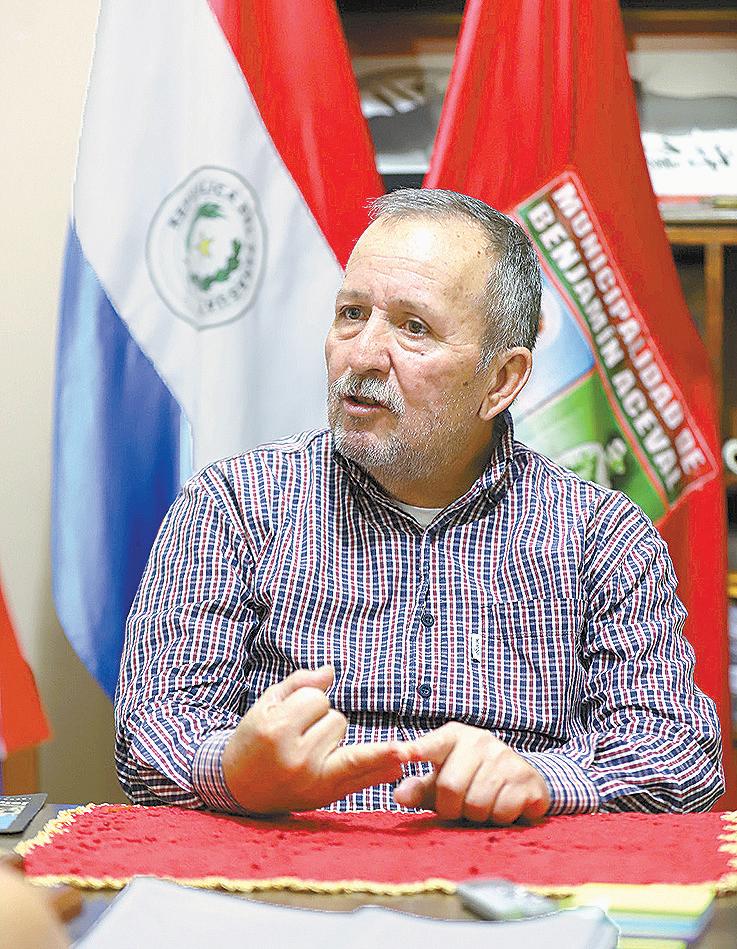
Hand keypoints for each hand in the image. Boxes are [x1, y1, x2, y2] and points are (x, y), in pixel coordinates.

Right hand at [222, 664, 409, 812]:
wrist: (238, 787)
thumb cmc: (253, 738)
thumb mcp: (266, 704)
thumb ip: (299, 683)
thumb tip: (331, 672)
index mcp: (277, 732)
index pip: (317, 698)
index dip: (305, 700)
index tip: (285, 715)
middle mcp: (297, 759)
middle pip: (337, 719)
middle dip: (320, 721)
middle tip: (294, 738)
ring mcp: (314, 781)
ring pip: (349, 740)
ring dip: (335, 740)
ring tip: (305, 752)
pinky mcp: (326, 797)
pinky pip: (363, 778)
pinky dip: (382, 768)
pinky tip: (400, 762)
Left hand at [394, 722, 549, 823]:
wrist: (520, 778)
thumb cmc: (471, 779)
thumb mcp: (442, 780)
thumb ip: (418, 789)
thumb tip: (399, 795)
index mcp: (454, 736)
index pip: (434, 744)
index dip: (418, 749)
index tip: (402, 753)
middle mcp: (480, 740)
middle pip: (450, 787)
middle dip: (452, 808)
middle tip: (460, 805)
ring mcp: (505, 756)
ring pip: (477, 804)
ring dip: (476, 815)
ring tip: (483, 803)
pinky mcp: (526, 777)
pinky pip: (502, 812)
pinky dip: (499, 818)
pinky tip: (503, 805)